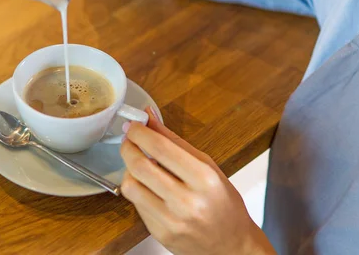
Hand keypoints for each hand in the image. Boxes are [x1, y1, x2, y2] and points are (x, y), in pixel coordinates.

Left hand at [120, 107, 275, 254]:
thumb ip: (175, 142)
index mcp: (204, 179)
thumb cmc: (224, 204)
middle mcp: (188, 201)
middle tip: (129, 140)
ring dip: (128, 170)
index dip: (141, 133)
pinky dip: (138, 190)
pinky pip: (136, 204)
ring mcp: (172, 220)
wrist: (231, 245)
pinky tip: (148, 186)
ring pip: (131, 186)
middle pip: (141, 166)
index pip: (161, 148)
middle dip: (128, 147)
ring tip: (138, 164)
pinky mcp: (160, 233)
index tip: (133, 125)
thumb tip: (150, 117)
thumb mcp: (208, 167)